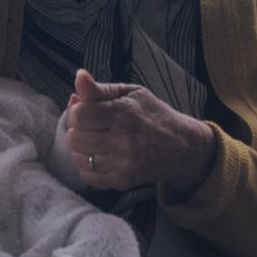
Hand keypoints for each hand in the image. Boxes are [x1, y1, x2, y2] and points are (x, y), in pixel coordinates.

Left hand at [63, 68, 215, 195]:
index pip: (80, 115)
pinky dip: (87, 167)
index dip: (75, 112)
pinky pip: (89, 177)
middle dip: (76, 131)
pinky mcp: (124, 180)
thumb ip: (100, 88)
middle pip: (75, 139)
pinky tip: (99, 157)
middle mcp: (124, 138)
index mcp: (124, 112)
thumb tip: (79, 76)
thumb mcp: (130, 93)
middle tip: (88, 128)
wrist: (181, 145)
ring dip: (80, 150)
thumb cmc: (152, 114)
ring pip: (79, 159)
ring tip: (94, 142)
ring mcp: (124, 162)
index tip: (83, 112)